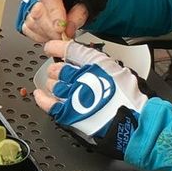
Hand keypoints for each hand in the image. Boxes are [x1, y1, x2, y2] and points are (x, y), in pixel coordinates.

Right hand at [17, 0, 108, 42]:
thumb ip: (79, 13)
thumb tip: (69, 30)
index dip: (54, 14)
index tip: (61, 28)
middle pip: (38, 13)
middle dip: (52, 30)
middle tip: (64, 36)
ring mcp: (30, 5)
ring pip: (32, 23)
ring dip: (47, 34)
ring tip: (61, 35)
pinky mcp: (27, 17)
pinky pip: (29, 31)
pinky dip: (41, 37)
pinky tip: (52, 35)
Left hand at [34, 39, 145, 157]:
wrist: (132, 123)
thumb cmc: (130, 99)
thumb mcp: (118, 71)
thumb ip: (101, 64)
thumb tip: (89, 61)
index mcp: (95, 63)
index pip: (68, 49)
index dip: (56, 47)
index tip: (51, 48)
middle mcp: (81, 76)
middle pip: (57, 69)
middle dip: (57, 71)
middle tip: (61, 75)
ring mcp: (73, 95)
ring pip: (52, 85)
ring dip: (53, 86)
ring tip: (60, 89)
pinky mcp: (68, 113)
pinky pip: (47, 104)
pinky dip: (41, 99)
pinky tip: (39, 96)